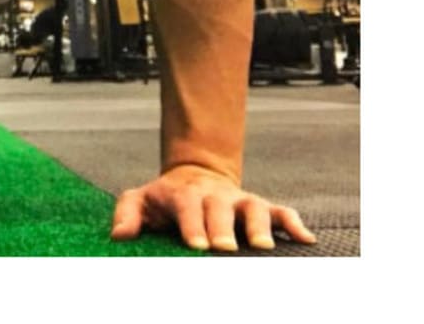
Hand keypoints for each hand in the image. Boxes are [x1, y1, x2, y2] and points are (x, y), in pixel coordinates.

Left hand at [110, 164, 316, 252]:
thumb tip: (118, 236)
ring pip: (253, 208)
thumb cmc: (166, 199)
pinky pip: (280, 211)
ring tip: (263, 246)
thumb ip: (127, 213)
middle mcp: (214, 196)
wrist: (194, 175)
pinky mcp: (259, 206)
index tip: (196, 245)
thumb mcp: (142, 199)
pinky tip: (305, 238)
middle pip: (220, 208)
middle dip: (223, 227)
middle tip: (226, 248)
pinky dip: (293, 222)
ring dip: (259, 225)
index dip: (192, 225)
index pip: (187, 208)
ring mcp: (239, 201)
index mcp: (184, 195)